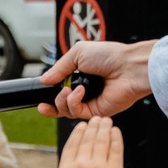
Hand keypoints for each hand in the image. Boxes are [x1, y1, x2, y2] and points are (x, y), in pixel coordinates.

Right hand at [27, 113, 124, 167]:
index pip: (71, 144)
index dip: (78, 133)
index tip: (83, 126)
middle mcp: (80, 165)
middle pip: (87, 139)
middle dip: (93, 126)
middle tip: (98, 119)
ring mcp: (98, 167)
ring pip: (101, 140)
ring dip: (104, 128)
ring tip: (107, 121)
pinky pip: (116, 149)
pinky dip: (116, 138)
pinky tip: (116, 132)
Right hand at [39, 39, 155, 119]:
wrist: (128, 67)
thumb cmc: (109, 56)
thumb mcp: (77, 54)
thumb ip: (59, 68)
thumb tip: (44, 80)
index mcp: (79, 76)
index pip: (59, 90)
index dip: (48, 95)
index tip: (39, 97)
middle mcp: (84, 91)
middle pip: (59, 105)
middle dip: (51, 103)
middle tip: (49, 98)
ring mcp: (90, 102)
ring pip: (65, 111)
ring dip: (62, 101)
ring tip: (69, 90)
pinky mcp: (97, 112)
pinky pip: (77, 113)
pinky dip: (73, 103)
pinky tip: (80, 92)